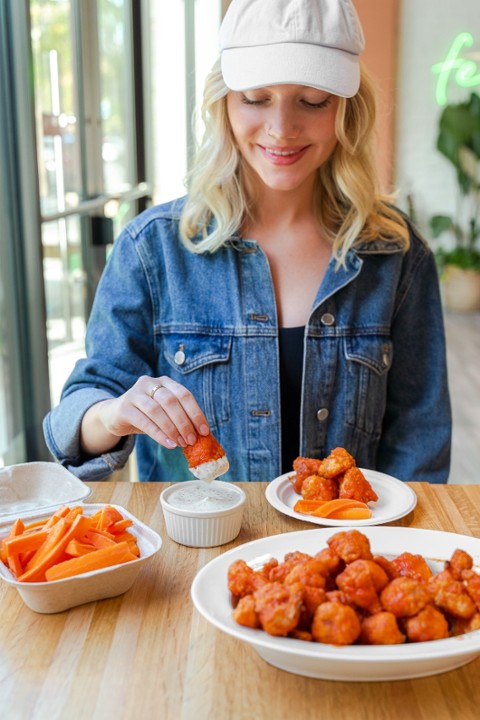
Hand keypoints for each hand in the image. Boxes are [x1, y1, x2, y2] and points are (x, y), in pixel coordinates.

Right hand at [80, 375, 209, 454]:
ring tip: (181, 443)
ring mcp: (134, 393)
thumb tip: (201, 435)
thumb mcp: (164, 413)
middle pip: (171, 401)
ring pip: (157, 410)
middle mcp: (149, 383)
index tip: (204, 431)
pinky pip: (144, 421)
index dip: (196, 413)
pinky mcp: (124, 408)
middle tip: (192, 440)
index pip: (184, 394)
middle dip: (184, 422)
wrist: (115, 415)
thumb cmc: (146, 415)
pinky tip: (169, 444)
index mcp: (164, 381)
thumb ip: (180, 418)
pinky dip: (158, 434)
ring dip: (172, 429)